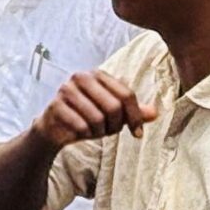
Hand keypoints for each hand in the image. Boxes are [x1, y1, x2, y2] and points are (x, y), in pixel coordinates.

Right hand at [37, 71, 157, 148]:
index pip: (127, 94)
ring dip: (99, 132)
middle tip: (109, 132)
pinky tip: (80, 132)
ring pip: (98, 118)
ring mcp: (66, 90)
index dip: (136, 116)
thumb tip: (155, 113)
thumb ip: (133, 112)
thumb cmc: (86, 117)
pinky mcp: (55, 106)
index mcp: (98, 74)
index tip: (137, 133)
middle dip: (115, 126)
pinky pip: (81, 126)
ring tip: (94, 131)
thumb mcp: (113, 116)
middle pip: (114, 106)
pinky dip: (85, 134)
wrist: (54, 129)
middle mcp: (82, 77)